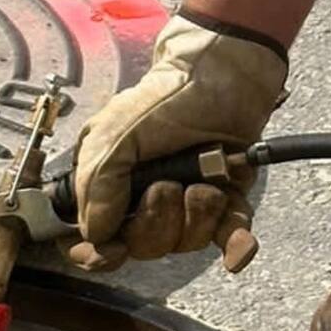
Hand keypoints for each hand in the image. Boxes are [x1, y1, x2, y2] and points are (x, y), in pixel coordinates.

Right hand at [63, 11, 287, 272]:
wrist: (223, 75)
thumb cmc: (164, 99)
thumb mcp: (113, 136)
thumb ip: (96, 186)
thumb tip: (96, 234)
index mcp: (110, 187)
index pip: (93, 240)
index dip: (98, 255)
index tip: (113, 251)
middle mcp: (144, 202)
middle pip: (142, 247)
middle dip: (157, 223)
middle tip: (166, 186)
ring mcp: (185, 205)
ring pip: (185, 243)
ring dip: (196, 217)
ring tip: (204, 182)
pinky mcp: (225, 201)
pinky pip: (229, 239)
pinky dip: (235, 248)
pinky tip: (238, 254)